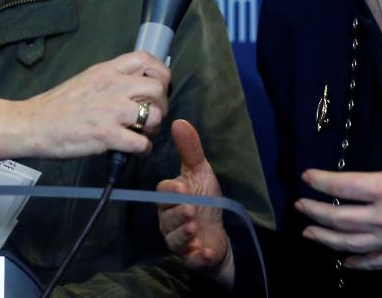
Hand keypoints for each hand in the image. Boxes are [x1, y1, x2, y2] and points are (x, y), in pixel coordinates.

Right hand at [25, 51, 169, 157]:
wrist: (32, 124)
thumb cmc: (57, 105)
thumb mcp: (87, 80)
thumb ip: (110, 79)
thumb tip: (134, 85)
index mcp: (107, 70)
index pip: (145, 59)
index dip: (159, 73)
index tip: (157, 86)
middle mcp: (113, 86)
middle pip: (158, 87)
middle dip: (161, 104)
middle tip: (150, 115)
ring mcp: (111, 111)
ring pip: (154, 115)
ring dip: (153, 128)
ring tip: (142, 133)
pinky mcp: (107, 135)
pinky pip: (141, 143)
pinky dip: (143, 149)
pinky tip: (134, 150)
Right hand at [157, 119, 233, 286]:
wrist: (218, 234)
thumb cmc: (206, 200)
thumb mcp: (200, 172)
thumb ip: (190, 149)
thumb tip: (178, 121)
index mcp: (170, 199)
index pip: (163, 193)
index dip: (171, 191)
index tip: (182, 188)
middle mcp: (169, 221)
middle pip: (167, 217)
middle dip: (178, 213)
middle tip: (190, 209)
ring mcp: (180, 241)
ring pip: (175, 239)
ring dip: (185, 233)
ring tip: (196, 226)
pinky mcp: (192, 258)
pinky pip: (190, 260)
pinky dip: (197, 257)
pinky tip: (205, 252)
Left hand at [295, 91, 381, 269]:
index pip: (343, 186)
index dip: (320, 181)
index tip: (306, 176)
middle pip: (339, 219)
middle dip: (314, 212)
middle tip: (298, 206)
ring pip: (350, 244)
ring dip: (325, 239)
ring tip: (308, 233)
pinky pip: (375, 263)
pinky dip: (356, 263)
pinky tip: (343, 261)